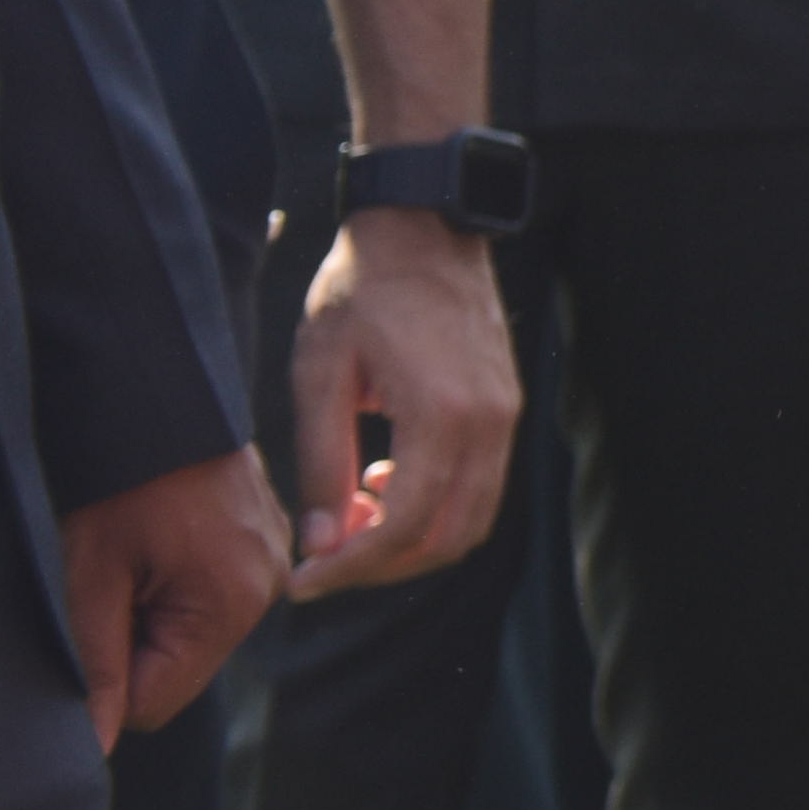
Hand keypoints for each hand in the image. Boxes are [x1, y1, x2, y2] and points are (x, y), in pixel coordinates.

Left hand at [59, 447, 287, 744]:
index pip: (157, 702)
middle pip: (181, 671)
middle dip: (137, 645)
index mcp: (229, 604)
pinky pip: (217, 601)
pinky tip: (166, 543)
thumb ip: (99, 664)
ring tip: (139, 557)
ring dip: (159, 617)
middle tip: (113, 581)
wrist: (160, 401)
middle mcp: (268, 591)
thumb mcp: (93, 575)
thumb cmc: (122, 484)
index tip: (90, 624)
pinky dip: (183, 589)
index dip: (108, 682)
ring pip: (197, 638)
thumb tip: (95, 742)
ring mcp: (274, 566)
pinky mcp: (269, 546)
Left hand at [287, 206, 522, 592]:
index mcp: (441, 414)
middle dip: (382, 567)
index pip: (405, 526)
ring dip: (413, 542)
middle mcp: (488, 423)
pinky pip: (483, 485)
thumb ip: (321, 462)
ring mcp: (506, 415)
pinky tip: (388, 482)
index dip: (350, 568)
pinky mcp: (507, 407)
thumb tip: (319, 540)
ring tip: (355, 522)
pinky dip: (437, 508)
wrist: (424, 227)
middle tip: (324, 564)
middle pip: (448, 537)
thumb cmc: (361, 291)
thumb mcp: (320, 374)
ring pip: (473, 519)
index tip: (301, 582)